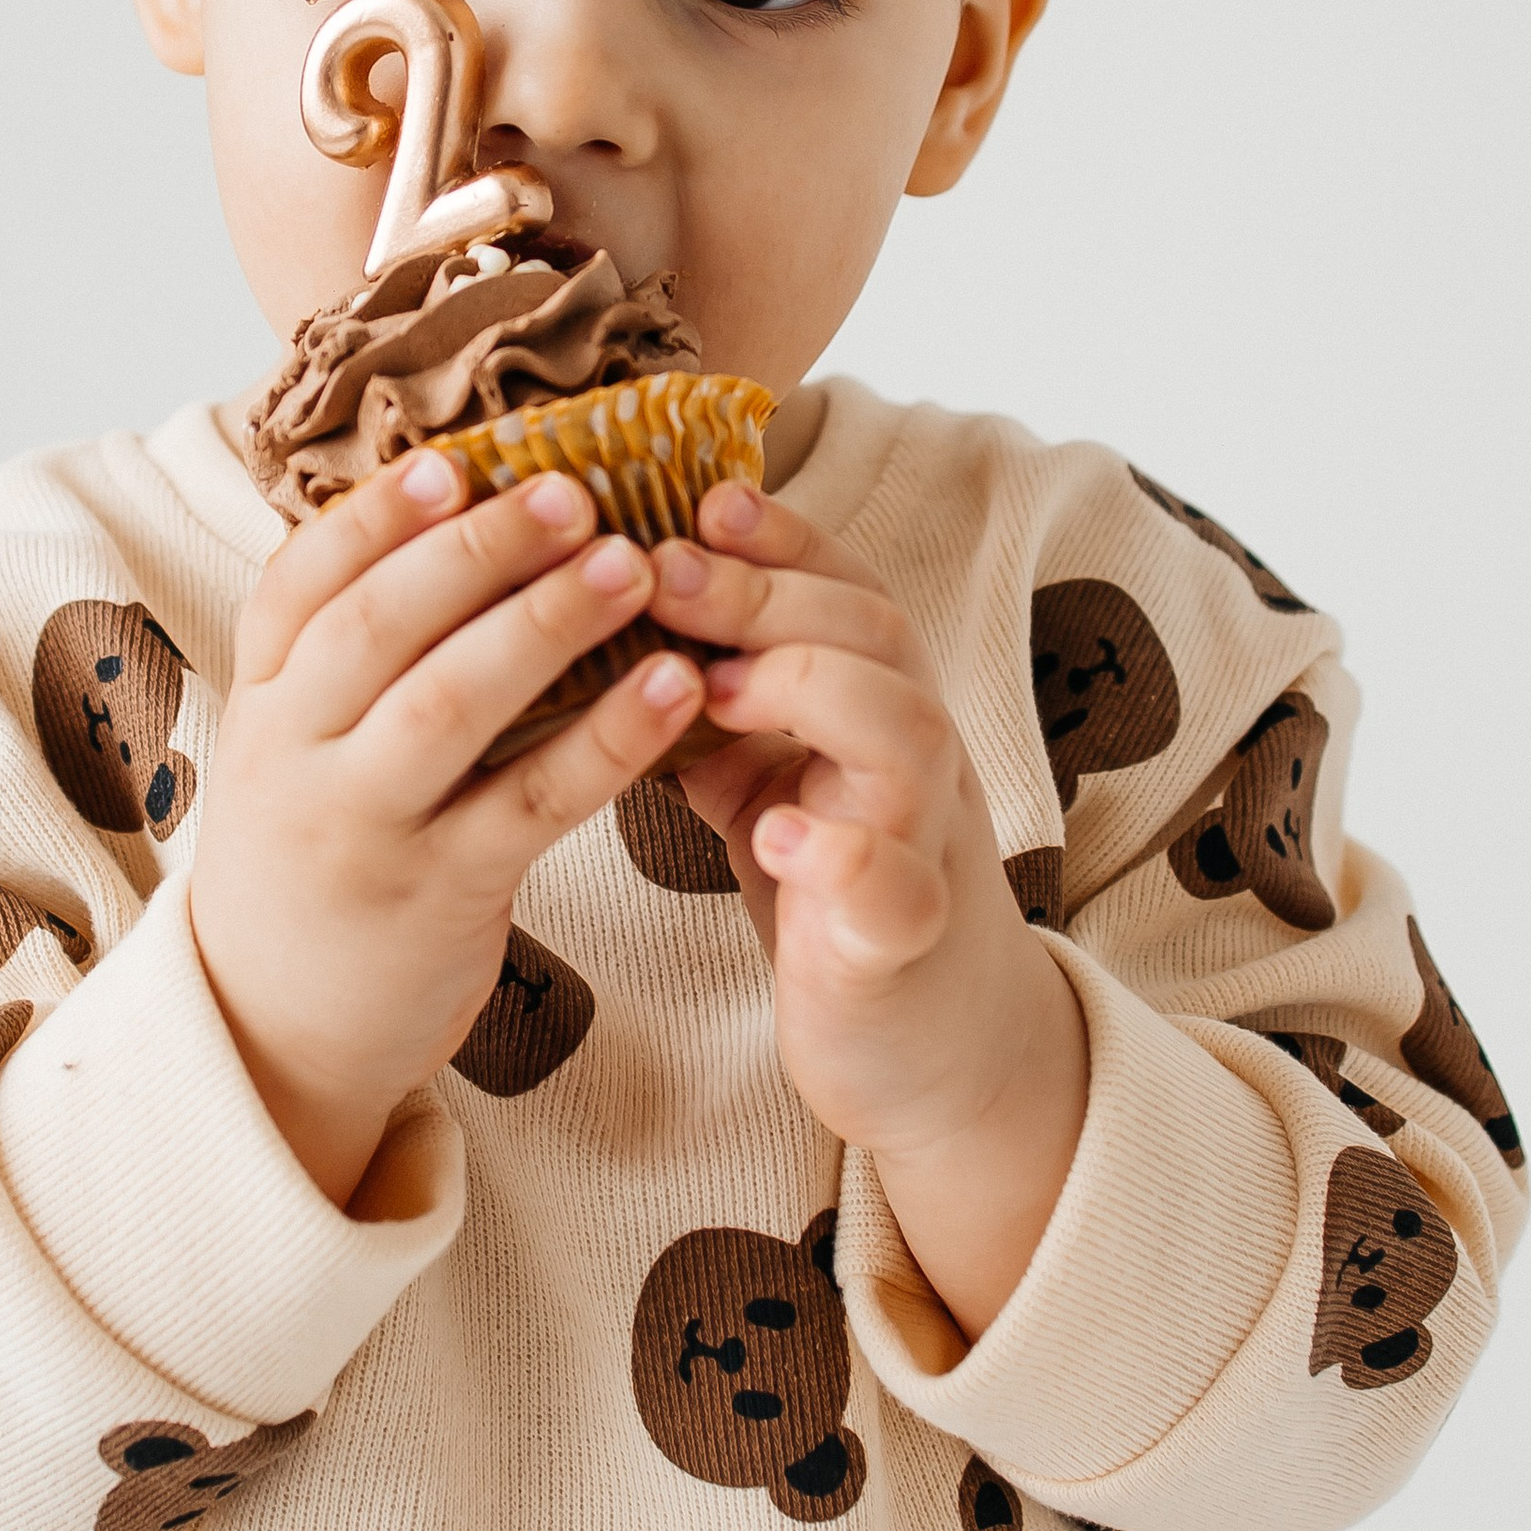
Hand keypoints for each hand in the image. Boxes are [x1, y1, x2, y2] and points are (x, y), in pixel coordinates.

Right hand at [192, 453, 705, 1204]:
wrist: (275, 1030)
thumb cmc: (317, 855)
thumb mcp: (294, 749)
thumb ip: (347, 655)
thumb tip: (450, 515)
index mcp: (263, 704)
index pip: (297, 587)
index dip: (372, 520)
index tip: (450, 461)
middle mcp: (295, 758)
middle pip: (376, 630)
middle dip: (475, 551)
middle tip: (573, 492)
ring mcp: (363, 830)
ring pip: (448, 709)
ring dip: (544, 627)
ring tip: (633, 566)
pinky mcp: (440, 897)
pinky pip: (531, 804)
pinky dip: (607, 740)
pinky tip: (675, 688)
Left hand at [647, 481, 1088, 1347]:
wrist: (926, 1035)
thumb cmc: (828, 880)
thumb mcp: (765, 764)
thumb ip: (714, 688)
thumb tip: (605, 598)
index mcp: (871, 698)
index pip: (839, 581)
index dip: (776, 533)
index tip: (698, 495)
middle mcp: (912, 752)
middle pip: (872, 631)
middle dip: (766, 591)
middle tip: (662, 569)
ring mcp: (921, 840)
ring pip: (906, 731)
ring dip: (807, 689)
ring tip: (711, 688)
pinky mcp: (904, 940)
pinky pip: (898, 890)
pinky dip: (847, 857)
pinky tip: (785, 837)